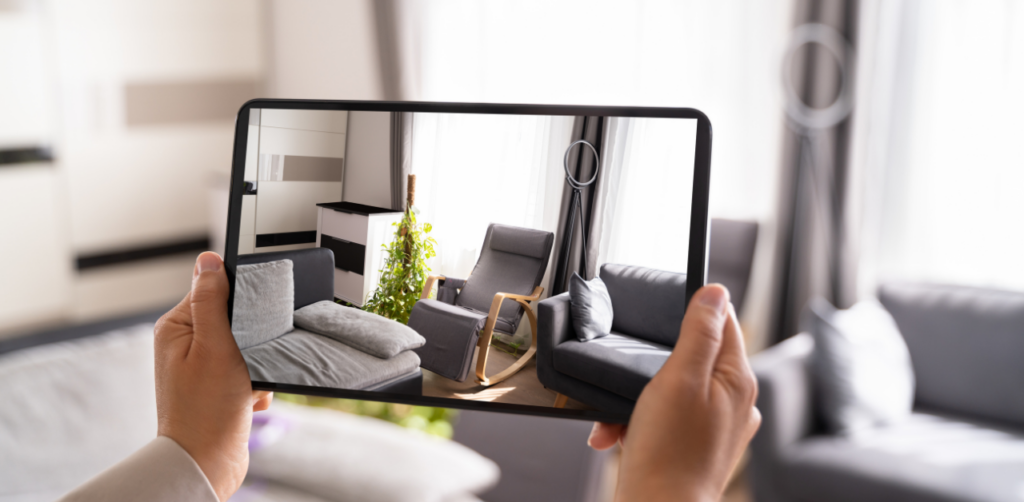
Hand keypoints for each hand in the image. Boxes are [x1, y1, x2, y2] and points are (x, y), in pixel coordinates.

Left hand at [154, 252, 273, 500]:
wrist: (207, 463)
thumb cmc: (207, 410)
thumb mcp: (214, 345)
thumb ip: (212, 300)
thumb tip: (208, 260)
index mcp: (176, 328)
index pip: (215, 292)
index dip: (239, 307)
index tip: (245, 328)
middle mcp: (184, 345)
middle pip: (235, 321)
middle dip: (252, 342)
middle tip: (245, 363)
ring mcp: (201, 368)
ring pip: (247, 348)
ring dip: (256, 368)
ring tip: (245, 388)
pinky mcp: (217, 388)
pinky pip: (248, 372)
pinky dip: (255, 386)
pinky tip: (247, 401)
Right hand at [588, 284, 759, 501]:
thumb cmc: (669, 452)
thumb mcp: (679, 377)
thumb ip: (699, 332)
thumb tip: (716, 292)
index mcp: (738, 380)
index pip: (723, 322)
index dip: (692, 313)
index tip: (662, 315)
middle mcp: (734, 403)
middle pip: (692, 358)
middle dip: (653, 366)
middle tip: (635, 382)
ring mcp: (716, 429)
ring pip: (673, 391)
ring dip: (639, 398)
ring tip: (621, 419)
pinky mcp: (696, 449)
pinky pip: (665, 421)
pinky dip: (640, 424)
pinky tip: (620, 435)